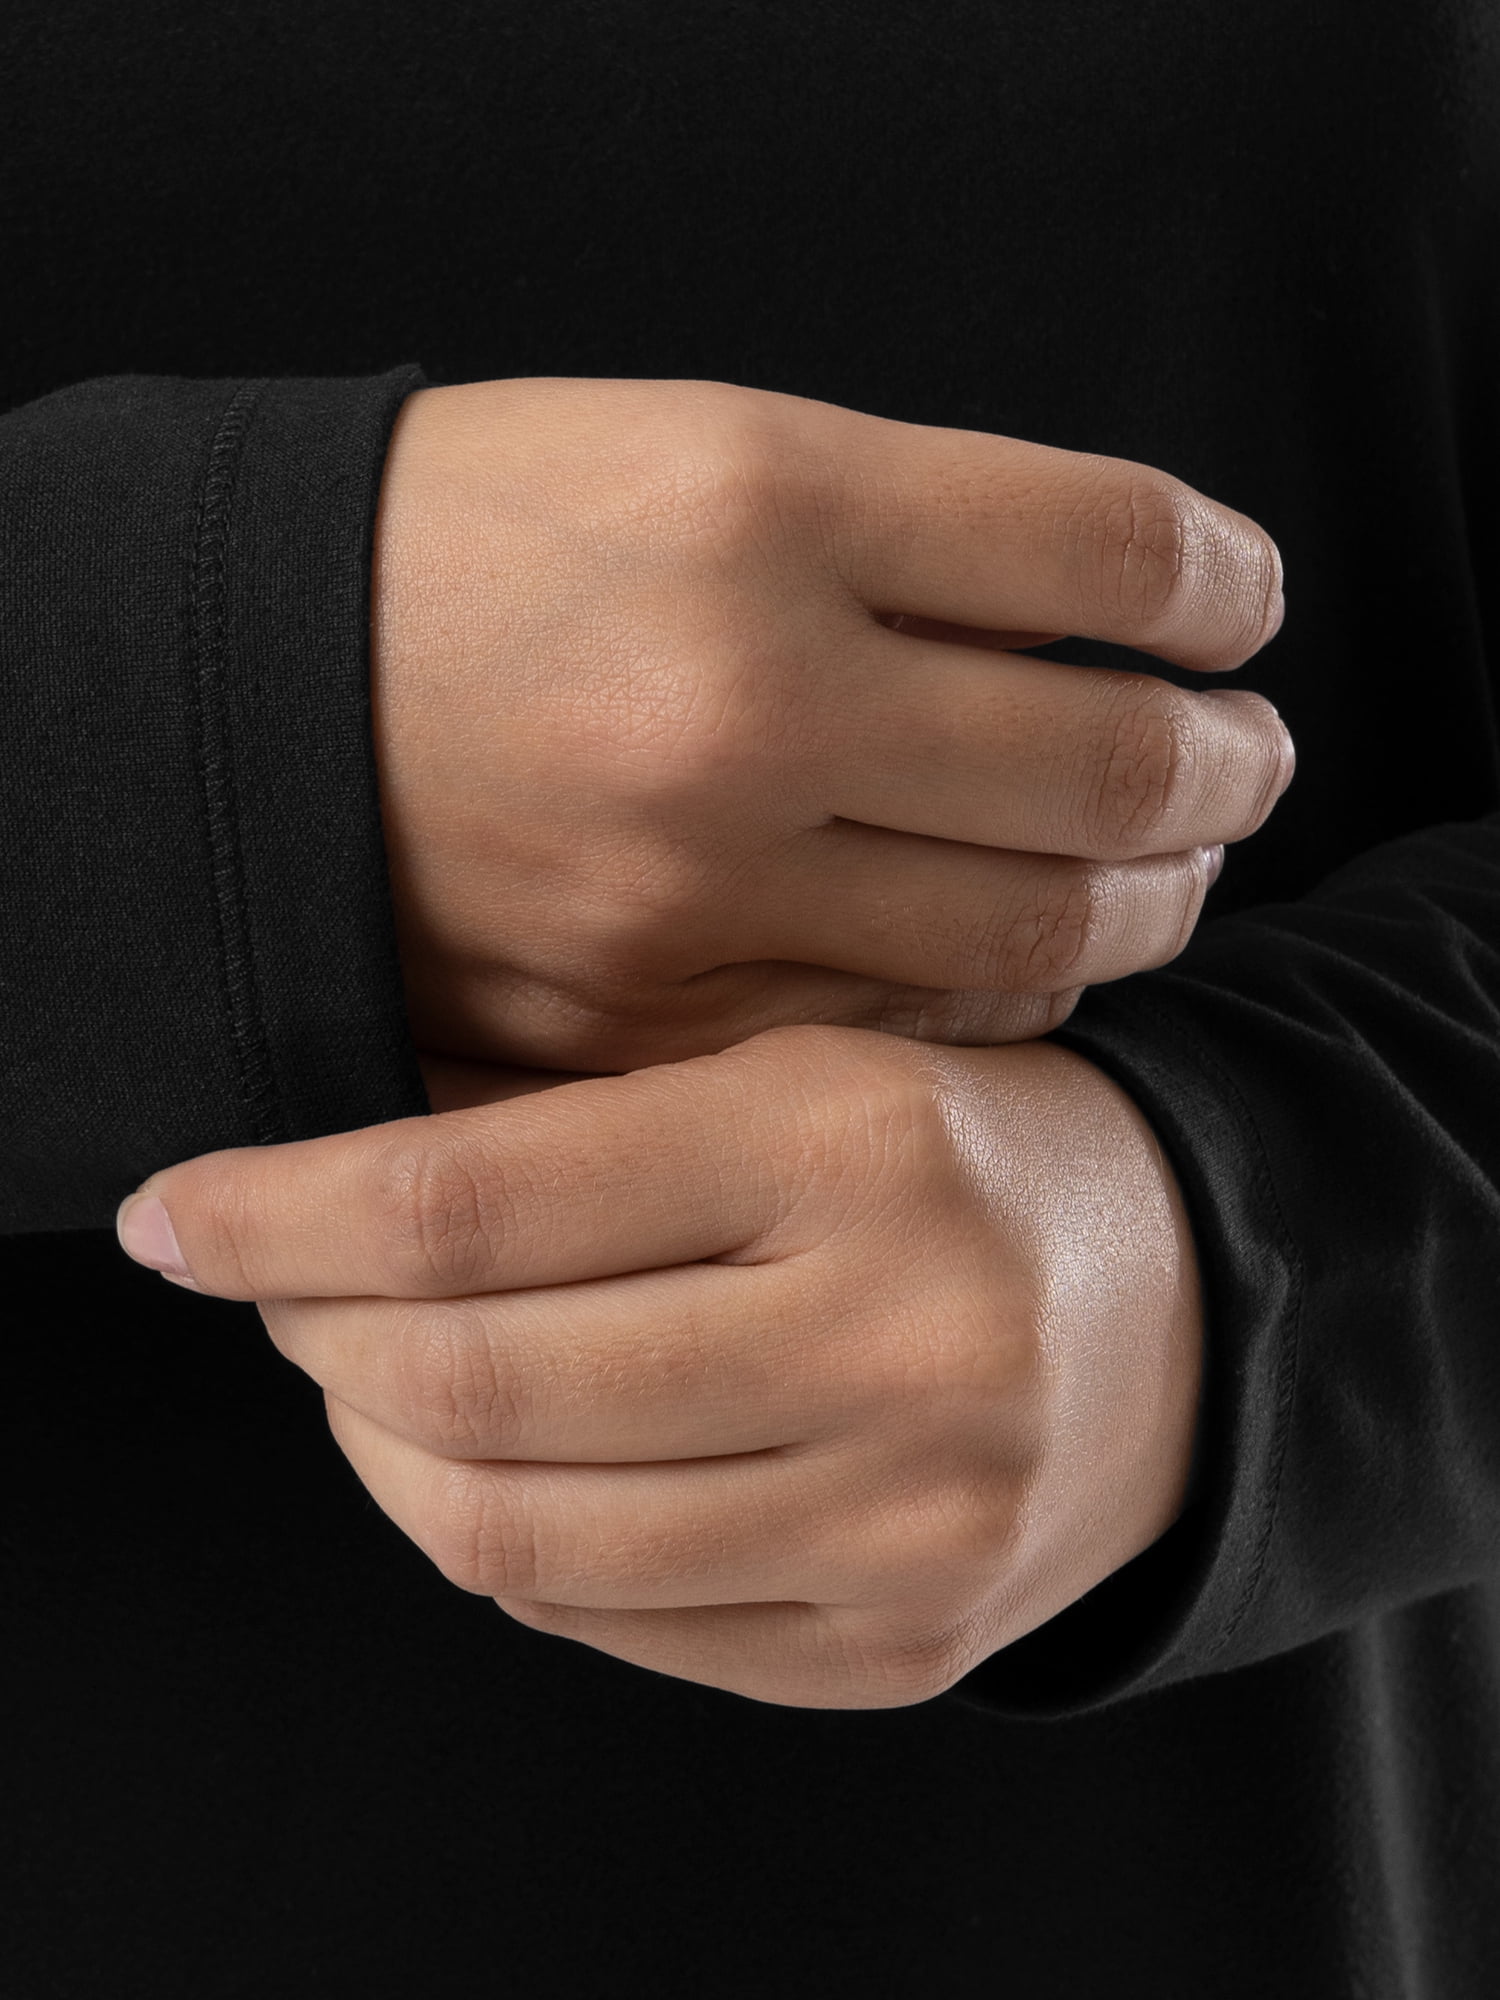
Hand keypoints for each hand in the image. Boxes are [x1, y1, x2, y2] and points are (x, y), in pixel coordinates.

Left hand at [116, 1026, 1202, 1709]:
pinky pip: (611, 1629)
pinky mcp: (901, 1649)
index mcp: (850, 1146)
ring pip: (515, 1541)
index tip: (180, 1215)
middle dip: (313, 1340)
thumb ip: (572, 1132)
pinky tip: (512, 1466)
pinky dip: (506, 1546)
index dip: (281, 1215)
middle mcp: (895, 1343)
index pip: (475, 1206)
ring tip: (376, 1380)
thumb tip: (323, 1196)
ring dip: (383, 1454)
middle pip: (471, 1390)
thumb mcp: (792, 1072)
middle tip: (279, 1290)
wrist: (1186, 1312)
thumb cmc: (957, 1165)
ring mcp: (904, 1526)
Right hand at [371, 375, 1291, 1068]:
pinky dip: (1005, 991)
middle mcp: (741, 695)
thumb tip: (1108, 621)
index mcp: (760, 500)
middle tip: (1247, 760)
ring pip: (1036, 926)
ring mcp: (695, 882)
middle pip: (1110, 759)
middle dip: (1227, 765)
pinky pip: (907, 1029)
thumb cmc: (476, 546)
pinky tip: (1022, 951)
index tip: (1241, 605)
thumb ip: (902, 532)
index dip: (1225, 580)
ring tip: (1166, 866)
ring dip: (1150, 896)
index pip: (1112, 545)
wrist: (244, 698)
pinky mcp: (648, 1019)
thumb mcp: (688, 451)